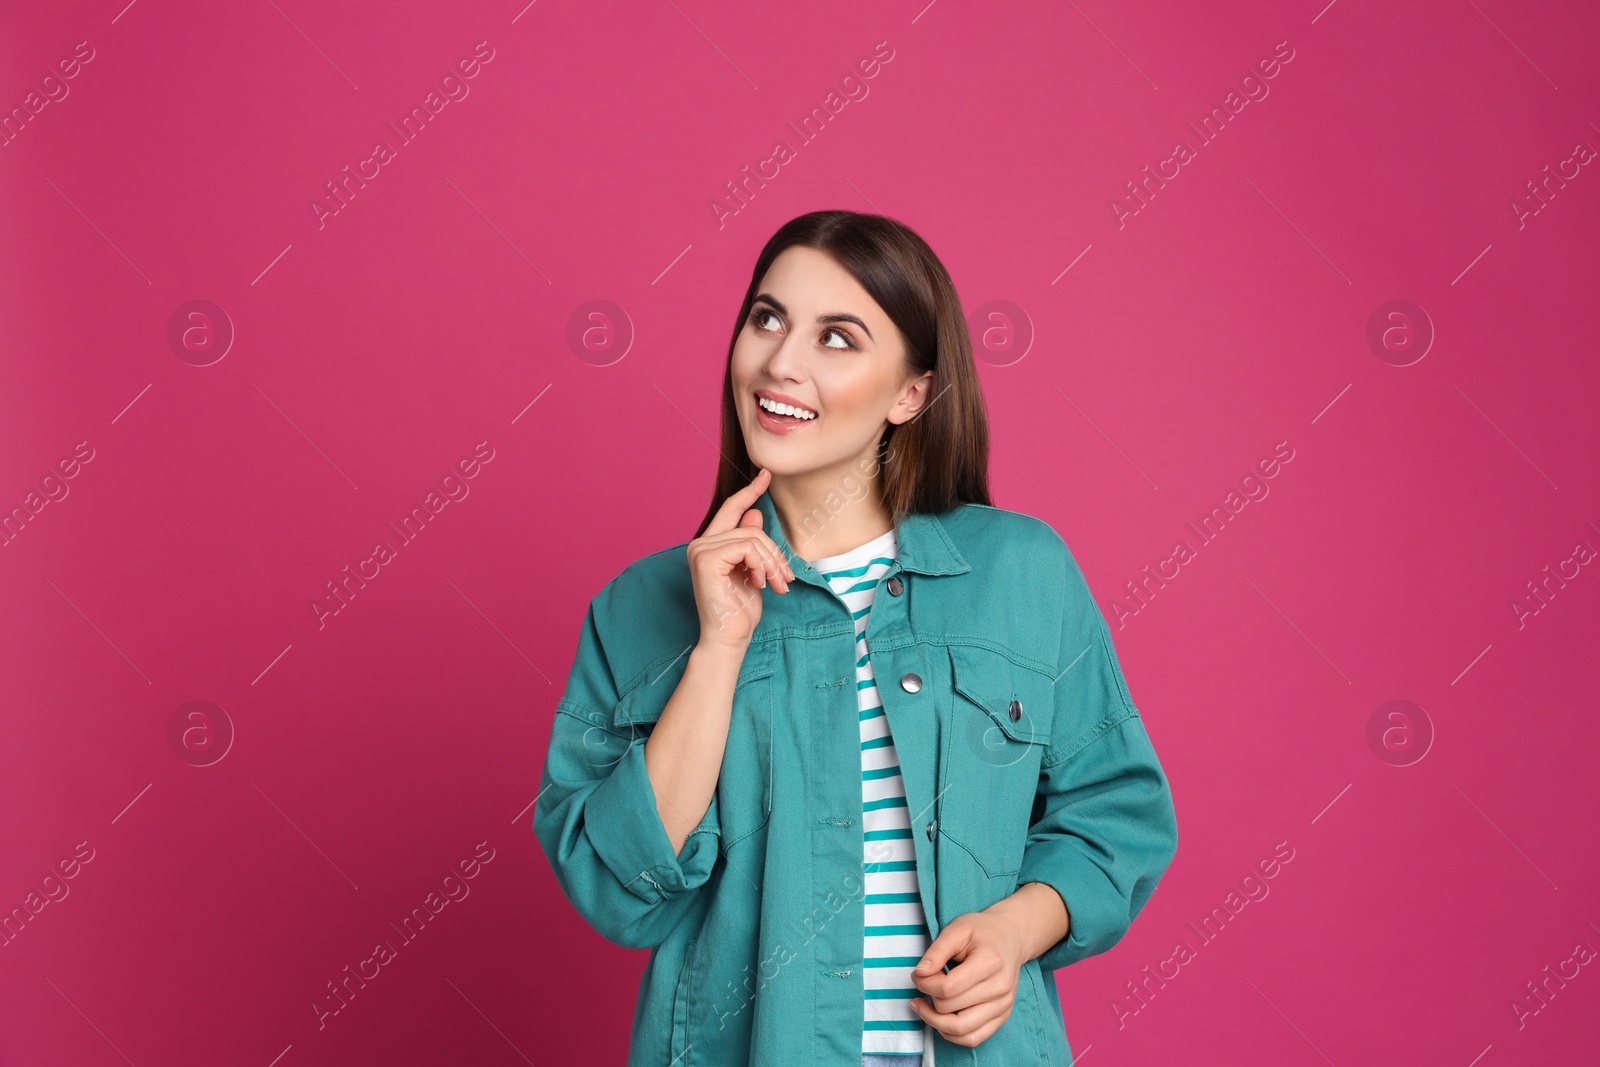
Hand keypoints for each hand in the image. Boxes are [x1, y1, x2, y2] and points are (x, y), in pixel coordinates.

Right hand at [687, 467, 794, 650]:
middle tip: (787, 579)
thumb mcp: (752, 572)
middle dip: (775, 553)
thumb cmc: (740, 611)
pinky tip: (760, 584)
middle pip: (751, 528)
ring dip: (772, 563)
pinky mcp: (705, 559)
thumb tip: (755, 513)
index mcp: (710, 545)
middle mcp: (700, 544)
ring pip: (752, 538)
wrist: (728, 639)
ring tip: (778, 585)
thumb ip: (751, 544)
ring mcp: (700, 550)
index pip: (731, 509)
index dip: (749, 491)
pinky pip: (747, 547)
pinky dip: (761, 565)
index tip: (766, 475)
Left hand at [907, 908, 1029, 1046]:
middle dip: (928, 998)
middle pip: (951, 1009)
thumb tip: (919, 974)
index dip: (925, 984)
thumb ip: (936, 951)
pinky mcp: (1002, 1017)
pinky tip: (940, 1018)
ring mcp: (1003, 1005)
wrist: (1010, 938)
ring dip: (935, 1022)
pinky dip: (951, 1034)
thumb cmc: (981, 932)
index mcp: (990, 963)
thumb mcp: (956, 929)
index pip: (948, 988)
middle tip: (922, 984)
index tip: (918, 974)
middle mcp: (1000, 988)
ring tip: (923, 1007)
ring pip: (962, 1031)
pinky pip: (973, 1038)